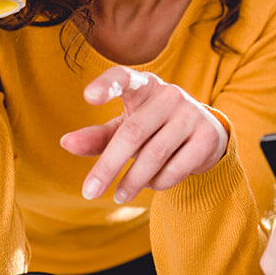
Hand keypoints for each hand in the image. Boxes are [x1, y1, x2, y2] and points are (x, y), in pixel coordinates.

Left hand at [59, 67, 228, 203]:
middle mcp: (169, 94)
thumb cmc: (154, 128)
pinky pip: (177, 167)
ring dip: (133, 181)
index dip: (107, 85)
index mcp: (144, 85)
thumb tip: (66, 143)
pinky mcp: (208, 136)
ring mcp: (192, 113)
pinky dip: (159, 182)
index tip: (88, 97)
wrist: (206, 135)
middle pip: (133, 132)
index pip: (124, 78)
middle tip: (90, 192)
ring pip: (154, 154)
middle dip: (109, 166)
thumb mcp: (125, 128)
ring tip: (119, 196)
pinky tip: (152, 184)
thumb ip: (98, 137)